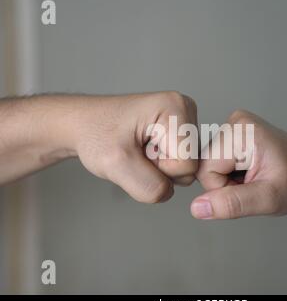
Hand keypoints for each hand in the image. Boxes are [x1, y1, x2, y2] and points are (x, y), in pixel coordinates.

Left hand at [73, 91, 197, 202]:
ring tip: (138, 151)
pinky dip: (158, 166)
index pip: (187, 165)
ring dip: (157, 169)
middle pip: (189, 168)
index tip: (137, 151)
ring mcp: (183, 121)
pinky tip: (143, 152)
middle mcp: (184, 110)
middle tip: (136, 152)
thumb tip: (168, 193)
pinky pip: (178, 166)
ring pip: (184, 170)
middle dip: (159, 169)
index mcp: (175, 107)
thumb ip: (148, 186)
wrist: (84, 125)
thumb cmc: (94, 133)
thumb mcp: (116, 164)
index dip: (160, 169)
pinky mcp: (178, 133)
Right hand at [191, 110, 286, 218]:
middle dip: (225, 184)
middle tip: (253, 183)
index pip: (205, 171)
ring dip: (228, 179)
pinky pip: (217, 159)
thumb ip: (233, 203)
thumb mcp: (268, 199)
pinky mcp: (233, 131)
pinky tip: (250, 169)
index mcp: (242, 132)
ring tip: (254, 176)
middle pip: (205, 166)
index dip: (223, 189)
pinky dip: (230, 171)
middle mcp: (234, 121)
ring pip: (209, 164)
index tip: (249, 188)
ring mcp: (233, 124)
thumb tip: (197, 208)